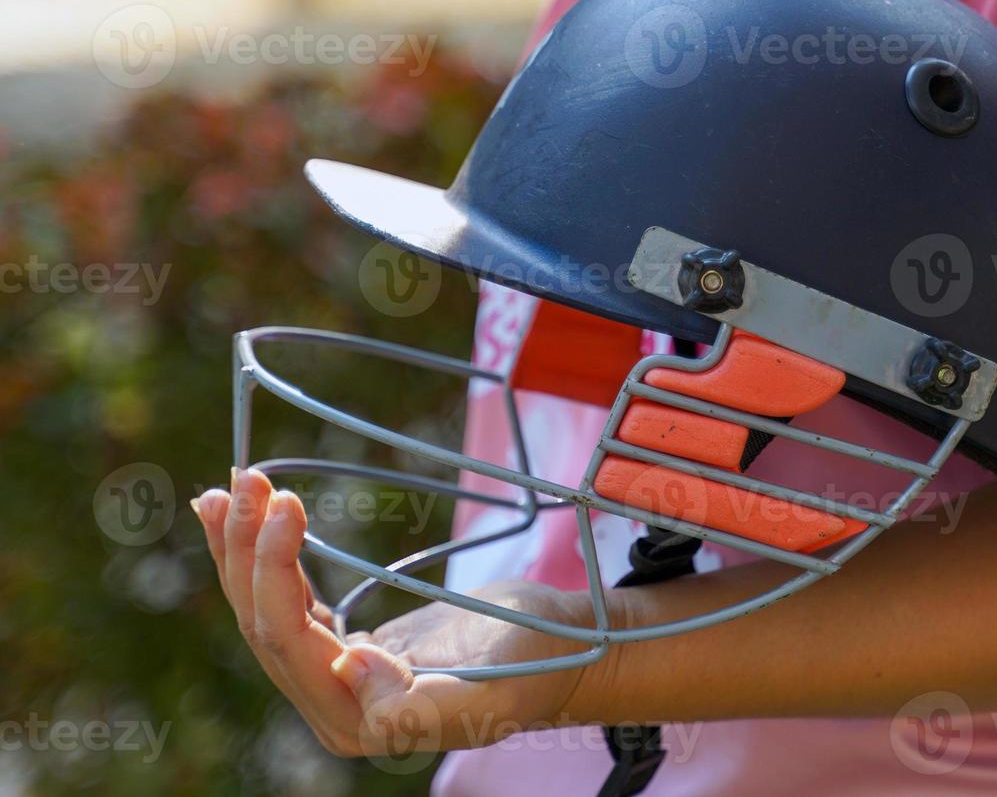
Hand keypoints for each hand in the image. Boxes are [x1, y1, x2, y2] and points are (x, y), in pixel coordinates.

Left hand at [193, 467, 593, 757]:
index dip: (274, 572)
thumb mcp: (487, 690)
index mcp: (358, 722)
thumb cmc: (537, 665)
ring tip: (225, 489)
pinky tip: (252, 517)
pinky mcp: (347, 647)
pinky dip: (266, 555)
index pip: (290, 643)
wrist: (566, 650)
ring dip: (243, 546)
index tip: (285, 503)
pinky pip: (292, 599)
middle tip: (245, 478)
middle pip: (265, 623)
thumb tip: (343, 666)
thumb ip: (415, 703)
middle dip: (247, 549)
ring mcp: (336, 676)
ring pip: (268, 609)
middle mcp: (334, 705)